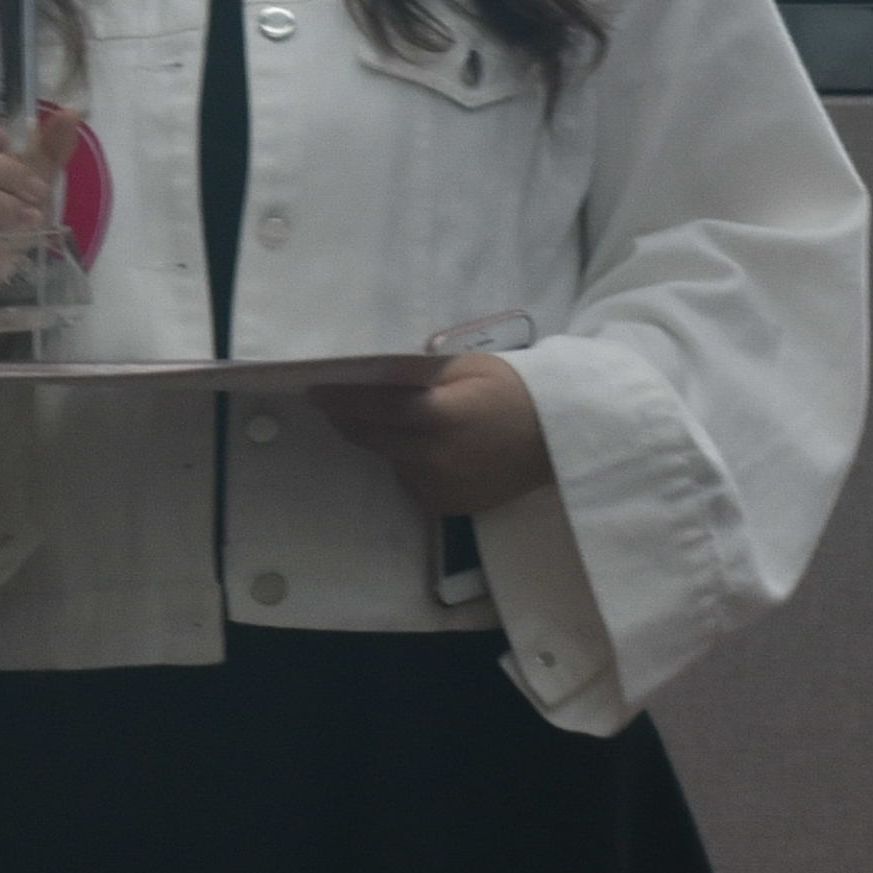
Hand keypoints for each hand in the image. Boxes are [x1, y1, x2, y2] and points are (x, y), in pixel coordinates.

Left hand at [310, 351, 551, 519]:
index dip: (341, 396)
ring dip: (381, 439)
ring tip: (389, 419)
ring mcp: (438, 487)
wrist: (559, 441)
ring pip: (389, 459)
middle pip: (371, 436)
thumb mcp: (468, 366)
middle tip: (329, 400)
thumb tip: (371, 370)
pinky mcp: (445, 506)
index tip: (313, 387)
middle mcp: (434, 457)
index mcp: (441, 416)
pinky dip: (408, 461)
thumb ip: (419, 373)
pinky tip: (425, 445)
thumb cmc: (515, 391)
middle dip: (348, 417)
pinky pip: (410, 479)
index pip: (375, 405)